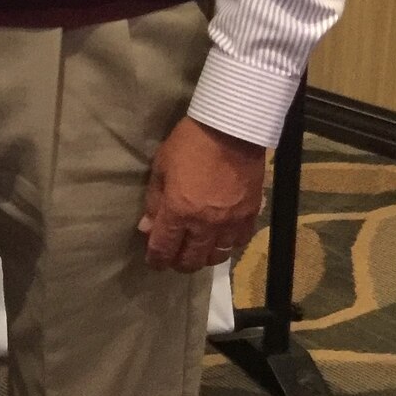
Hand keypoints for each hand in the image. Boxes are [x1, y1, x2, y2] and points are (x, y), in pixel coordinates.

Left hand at [139, 116, 265, 272]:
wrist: (231, 132)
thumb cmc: (188, 145)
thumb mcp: (161, 168)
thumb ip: (153, 201)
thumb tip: (146, 227)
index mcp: (179, 210)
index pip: (164, 246)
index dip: (157, 259)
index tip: (154, 263)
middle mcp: (205, 223)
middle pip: (192, 258)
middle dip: (179, 263)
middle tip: (173, 260)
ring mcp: (230, 222)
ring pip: (217, 256)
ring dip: (204, 259)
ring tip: (196, 254)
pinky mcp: (250, 216)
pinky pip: (238, 242)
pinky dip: (227, 246)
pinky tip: (220, 241)